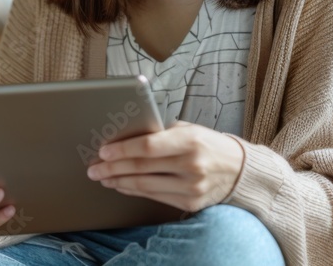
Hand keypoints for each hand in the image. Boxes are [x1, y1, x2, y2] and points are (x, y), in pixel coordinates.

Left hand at [84, 120, 244, 213]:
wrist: (239, 170)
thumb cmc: (208, 144)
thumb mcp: (188, 129)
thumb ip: (160, 132)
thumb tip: (125, 136)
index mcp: (190, 141)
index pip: (149, 146)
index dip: (123, 150)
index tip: (104, 151)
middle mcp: (191, 165)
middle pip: (142, 167)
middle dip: (112, 168)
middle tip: (93, 167)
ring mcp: (191, 187)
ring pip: (145, 185)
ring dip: (119, 181)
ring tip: (102, 176)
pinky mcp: (189, 203)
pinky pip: (154, 196)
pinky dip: (134, 190)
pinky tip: (121, 184)